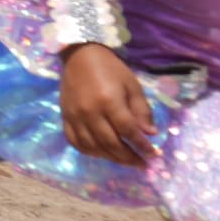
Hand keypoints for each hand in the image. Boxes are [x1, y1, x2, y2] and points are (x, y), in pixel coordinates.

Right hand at [58, 43, 155, 167]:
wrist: (79, 56)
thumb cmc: (111, 69)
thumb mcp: (132, 86)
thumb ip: (141, 111)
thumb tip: (150, 134)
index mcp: (109, 101)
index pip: (128, 131)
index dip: (142, 145)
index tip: (154, 155)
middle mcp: (90, 112)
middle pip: (111, 143)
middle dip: (129, 157)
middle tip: (142, 164)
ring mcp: (75, 117)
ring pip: (93, 147)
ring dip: (111, 158)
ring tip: (125, 161)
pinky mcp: (65, 118)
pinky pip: (75, 142)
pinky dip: (89, 152)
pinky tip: (102, 153)